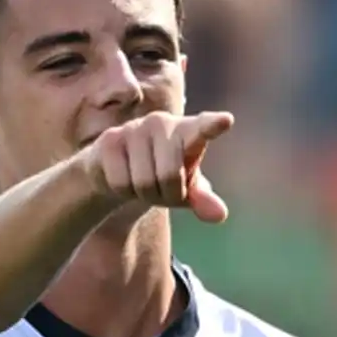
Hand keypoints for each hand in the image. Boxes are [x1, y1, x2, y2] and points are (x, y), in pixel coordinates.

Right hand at [80, 110, 233, 223]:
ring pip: (144, 182)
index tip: (225, 121)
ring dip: (144, 195)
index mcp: (187, 131)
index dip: (213, 125)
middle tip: (162, 190)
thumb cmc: (160, 176)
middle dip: (167, 195)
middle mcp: (161, 123)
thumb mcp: (184, 189)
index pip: (203, 127)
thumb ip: (202, 199)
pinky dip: (124, 192)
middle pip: (170, 175)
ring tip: (143, 184)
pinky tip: (124, 178)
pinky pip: (121, 182)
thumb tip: (219, 215)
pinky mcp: (110, 140)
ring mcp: (134, 128)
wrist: (116, 171)